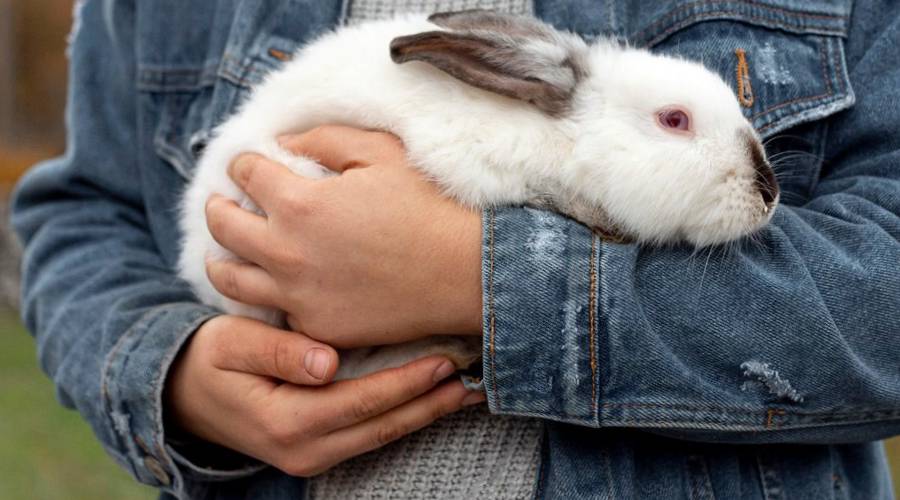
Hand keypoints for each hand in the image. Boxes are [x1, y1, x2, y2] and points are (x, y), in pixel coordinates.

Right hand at [165, 315, 483, 475]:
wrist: (185, 396)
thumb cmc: (210, 360)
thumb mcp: (231, 346)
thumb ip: (276, 352)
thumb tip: (326, 362)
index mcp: (286, 421)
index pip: (361, 402)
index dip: (405, 382)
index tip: (444, 361)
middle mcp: (305, 449)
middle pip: (383, 425)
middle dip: (431, 402)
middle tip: (475, 378)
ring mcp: (313, 455)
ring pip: (383, 435)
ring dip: (425, 412)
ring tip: (465, 390)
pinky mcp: (319, 449)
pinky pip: (371, 434)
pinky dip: (404, 415)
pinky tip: (429, 398)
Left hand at [204, 125, 482, 348]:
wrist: (464, 274)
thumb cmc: (426, 207)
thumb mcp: (380, 152)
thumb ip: (323, 140)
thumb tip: (283, 145)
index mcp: (298, 204)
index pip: (244, 173)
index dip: (245, 163)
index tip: (250, 164)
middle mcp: (285, 252)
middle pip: (223, 227)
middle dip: (217, 207)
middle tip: (221, 204)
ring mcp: (297, 296)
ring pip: (231, 279)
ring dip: (220, 259)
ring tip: (222, 254)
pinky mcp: (316, 327)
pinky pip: (272, 313)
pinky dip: (263, 298)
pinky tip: (270, 289)